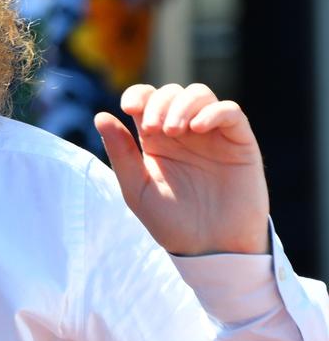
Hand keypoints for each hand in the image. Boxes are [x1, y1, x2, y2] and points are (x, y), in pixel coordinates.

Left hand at [95, 83, 269, 255]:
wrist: (210, 248)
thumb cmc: (171, 222)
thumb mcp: (137, 189)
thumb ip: (120, 153)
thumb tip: (100, 116)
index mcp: (155, 139)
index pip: (146, 98)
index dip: (138, 94)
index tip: (129, 108)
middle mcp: (184, 132)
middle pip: (171, 92)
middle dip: (158, 103)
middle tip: (152, 129)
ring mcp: (212, 135)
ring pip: (200, 94)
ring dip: (183, 104)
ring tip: (174, 130)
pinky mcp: (239, 143)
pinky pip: (231, 111)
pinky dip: (214, 111)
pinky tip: (197, 128)